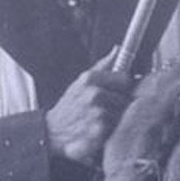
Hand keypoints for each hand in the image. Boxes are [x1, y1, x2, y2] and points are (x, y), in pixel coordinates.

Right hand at [45, 48, 133, 164]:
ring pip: (124, 114)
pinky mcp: (99, 131)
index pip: (125, 78)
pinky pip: (118, 128)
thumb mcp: (81, 81)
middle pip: (127, 98)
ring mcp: (98, 113)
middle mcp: (95, 94)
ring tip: (102, 119)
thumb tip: (118, 49)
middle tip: (107, 109)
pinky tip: (100, 130)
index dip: (124, 86)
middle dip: (121, 104)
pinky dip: (112, 130)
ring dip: (117, 118)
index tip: (120, 91)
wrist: (52, 131)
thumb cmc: (70, 105)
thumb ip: (103, 65)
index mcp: (91, 79)